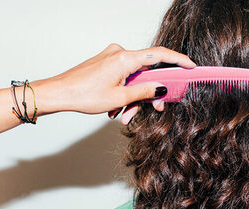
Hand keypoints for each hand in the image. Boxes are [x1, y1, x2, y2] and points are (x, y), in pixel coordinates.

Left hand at [39, 43, 194, 122]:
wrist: (57, 93)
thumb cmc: (83, 95)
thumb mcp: (120, 98)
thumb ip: (144, 91)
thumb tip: (161, 88)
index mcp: (125, 58)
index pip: (160, 55)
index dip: (178, 60)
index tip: (191, 66)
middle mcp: (119, 53)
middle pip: (146, 72)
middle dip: (149, 93)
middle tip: (154, 109)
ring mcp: (111, 57)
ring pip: (134, 78)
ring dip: (133, 98)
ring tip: (124, 116)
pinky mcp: (105, 63)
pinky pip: (123, 77)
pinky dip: (124, 93)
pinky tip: (115, 109)